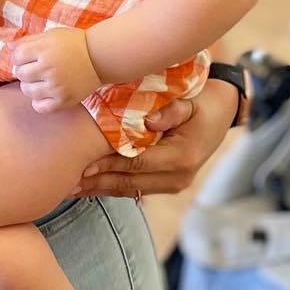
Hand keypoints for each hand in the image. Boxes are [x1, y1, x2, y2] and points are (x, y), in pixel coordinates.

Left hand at [13, 26, 101, 112]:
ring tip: (42, 80)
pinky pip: (40, 107)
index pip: (17, 57)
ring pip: (27, 91)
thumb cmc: (74, 44)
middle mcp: (49, 68)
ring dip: (31, 86)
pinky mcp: (64, 100)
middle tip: (37, 69)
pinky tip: (46, 93)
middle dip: (25, 70)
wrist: (99, 57)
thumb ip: (28, 41)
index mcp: (44, 50)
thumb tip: (8, 47)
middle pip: (20, 74)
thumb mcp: (50, 35)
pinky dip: (39, 102)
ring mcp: (56, 86)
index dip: (20, 57)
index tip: (29, 57)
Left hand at [74, 76, 239, 197]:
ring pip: (128, 189)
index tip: (80, 163)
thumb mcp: (191, 101)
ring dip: (98, 189)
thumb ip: (170, 111)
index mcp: (182, 157)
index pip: (135, 162)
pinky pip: (134, 188)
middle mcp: (178, 177)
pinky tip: (88, 187)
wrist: (225, 111)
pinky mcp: (168, 184)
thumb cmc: (204, 100)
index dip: (107, 164)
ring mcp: (174, 183)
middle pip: (128, 182)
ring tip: (69, 188)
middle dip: (95, 182)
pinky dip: (110, 187)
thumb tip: (147, 121)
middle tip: (64, 182)